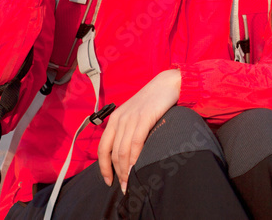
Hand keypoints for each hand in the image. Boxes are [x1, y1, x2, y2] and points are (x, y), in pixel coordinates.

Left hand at [98, 69, 181, 193]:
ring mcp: (131, 118)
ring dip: (126, 170)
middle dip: (117, 173)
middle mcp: (120, 119)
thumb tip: (127, 155)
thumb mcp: (136, 114)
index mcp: (115, 119)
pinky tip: (137, 169)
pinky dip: (135, 159)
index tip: (108, 181)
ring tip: (131, 183)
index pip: (103, 148)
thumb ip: (129, 130)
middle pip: (113, 153)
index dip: (103, 167)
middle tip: (125, 187)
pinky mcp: (144, 117)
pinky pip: (136, 143)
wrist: (169, 83)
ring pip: (123, 151)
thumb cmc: (155, 101)